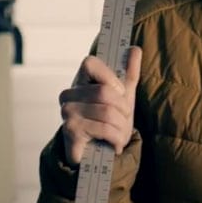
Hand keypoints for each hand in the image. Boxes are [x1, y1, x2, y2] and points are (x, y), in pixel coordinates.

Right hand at [57, 47, 141, 164]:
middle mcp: (68, 95)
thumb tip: (135, 49)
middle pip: (106, 92)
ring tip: (118, 135)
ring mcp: (67, 114)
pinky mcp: (70, 132)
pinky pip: (104, 129)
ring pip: (108, 112)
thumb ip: (129, 73)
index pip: (90, 63)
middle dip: (123, 110)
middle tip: (122, 121)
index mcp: (80, 82)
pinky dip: (117, 139)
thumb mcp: (123, 96)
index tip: (119, 92)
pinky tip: (113, 145)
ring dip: (121, 127)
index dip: (111, 78)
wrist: (99, 154)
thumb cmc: (109, 122)